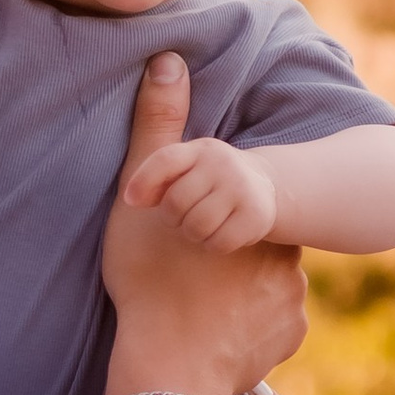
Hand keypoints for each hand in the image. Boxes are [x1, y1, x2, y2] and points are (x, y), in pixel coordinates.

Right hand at [101, 57, 305, 394]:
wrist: (169, 369)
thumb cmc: (150, 281)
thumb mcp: (141, 201)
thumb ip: (158, 128)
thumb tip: (169, 60)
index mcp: (257, 220)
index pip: (244, 211)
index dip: (214, 224)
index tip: (189, 244)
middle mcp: (289, 256)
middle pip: (258, 249)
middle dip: (231, 261)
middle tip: (188, 280)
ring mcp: (293, 303)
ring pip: (266, 291)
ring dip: (239, 299)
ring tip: (197, 311)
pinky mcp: (289, 341)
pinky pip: (269, 330)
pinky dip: (247, 332)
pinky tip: (215, 336)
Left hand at [123, 133, 278, 250]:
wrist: (264, 186)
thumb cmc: (209, 181)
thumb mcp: (186, 169)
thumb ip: (157, 179)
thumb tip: (132, 198)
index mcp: (200, 150)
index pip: (165, 159)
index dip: (143, 180)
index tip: (129, 200)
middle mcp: (222, 164)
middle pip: (175, 203)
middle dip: (172, 217)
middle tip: (183, 216)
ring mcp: (242, 188)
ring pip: (196, 226)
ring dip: (192, 233)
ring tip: (201, 224)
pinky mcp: (256, 215)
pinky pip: (218, 243)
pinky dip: (213, 245)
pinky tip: (219, 233)